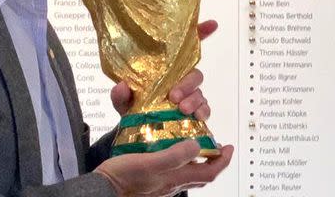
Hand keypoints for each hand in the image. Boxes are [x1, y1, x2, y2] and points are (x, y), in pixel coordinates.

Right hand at [94, 141, 233, 196]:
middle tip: (215, 146)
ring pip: (186, 174)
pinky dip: (177, 161)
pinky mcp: (149, 181)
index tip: (229, 147)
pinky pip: (171, 172)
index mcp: (175, 179)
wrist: (104, 189)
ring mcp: (160, 184)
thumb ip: (173, 155)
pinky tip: (167, 150)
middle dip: (212, 162)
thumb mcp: (150, 163)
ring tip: (193, 145)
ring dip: (195, 161)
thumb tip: (196, 145)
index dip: (222, 161)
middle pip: (200, 175)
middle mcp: (171, 184)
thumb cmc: (124, 177)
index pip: (208, 173)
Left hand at [111, 20, 218, 118]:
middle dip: (186, 83)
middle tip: (174, 96)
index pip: (183, 47)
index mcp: (164, 67)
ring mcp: (188, 93)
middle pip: (193, 73)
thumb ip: (119, 94)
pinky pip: (204, 107)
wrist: (138, 127)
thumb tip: (122, 86)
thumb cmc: (132, 105)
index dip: (199, 33)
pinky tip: (198, 116)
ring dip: (194, 99)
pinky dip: (203, 111)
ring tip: (182, 109)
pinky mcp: (194, 109)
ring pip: (199, 90)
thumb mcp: (122, 99)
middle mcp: (179, 77)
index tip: (211, 24)